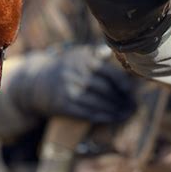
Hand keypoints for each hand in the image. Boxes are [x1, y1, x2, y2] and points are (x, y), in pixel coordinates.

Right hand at [8, 46, 136, 123]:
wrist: (36, 82)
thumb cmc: (64, 67)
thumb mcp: (77, 55)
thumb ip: (97, 54)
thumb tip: (120, 55)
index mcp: (82, 59)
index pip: (109, 72)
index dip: (123, 83)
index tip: (133, 90)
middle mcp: (75, 73)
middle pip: (105, 89)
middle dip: (122, 99)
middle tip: (134, 105)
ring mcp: (69, 90)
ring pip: (98, 102)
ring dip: (116, 110)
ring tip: (127, 113)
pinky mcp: (64, 105)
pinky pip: (88, 113)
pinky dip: (103, 116)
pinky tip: (113, 117)